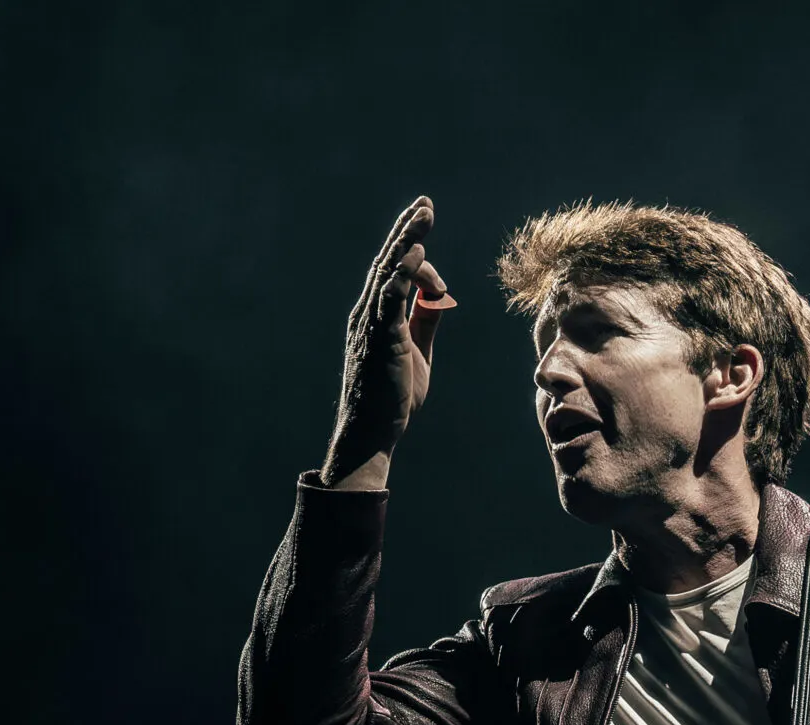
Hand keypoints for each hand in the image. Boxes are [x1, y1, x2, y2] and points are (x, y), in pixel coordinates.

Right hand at [323, 195, 451, 491]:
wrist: (372, 434)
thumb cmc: (392, 400)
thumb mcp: (417, 353)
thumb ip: (425, 322)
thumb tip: (440, 296)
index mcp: (377, 317)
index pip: (394, 272)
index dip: (413, 249)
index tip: (429, 229)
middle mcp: (368, 314)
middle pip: (387, 261)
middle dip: (407, 230)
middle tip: (425, 204)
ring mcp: (370, 325)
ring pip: (387, 273)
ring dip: (407, 242)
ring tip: (424, 215)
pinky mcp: (377, 339)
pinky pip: (389, 299)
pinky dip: (402, 274)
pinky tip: (417, 253)